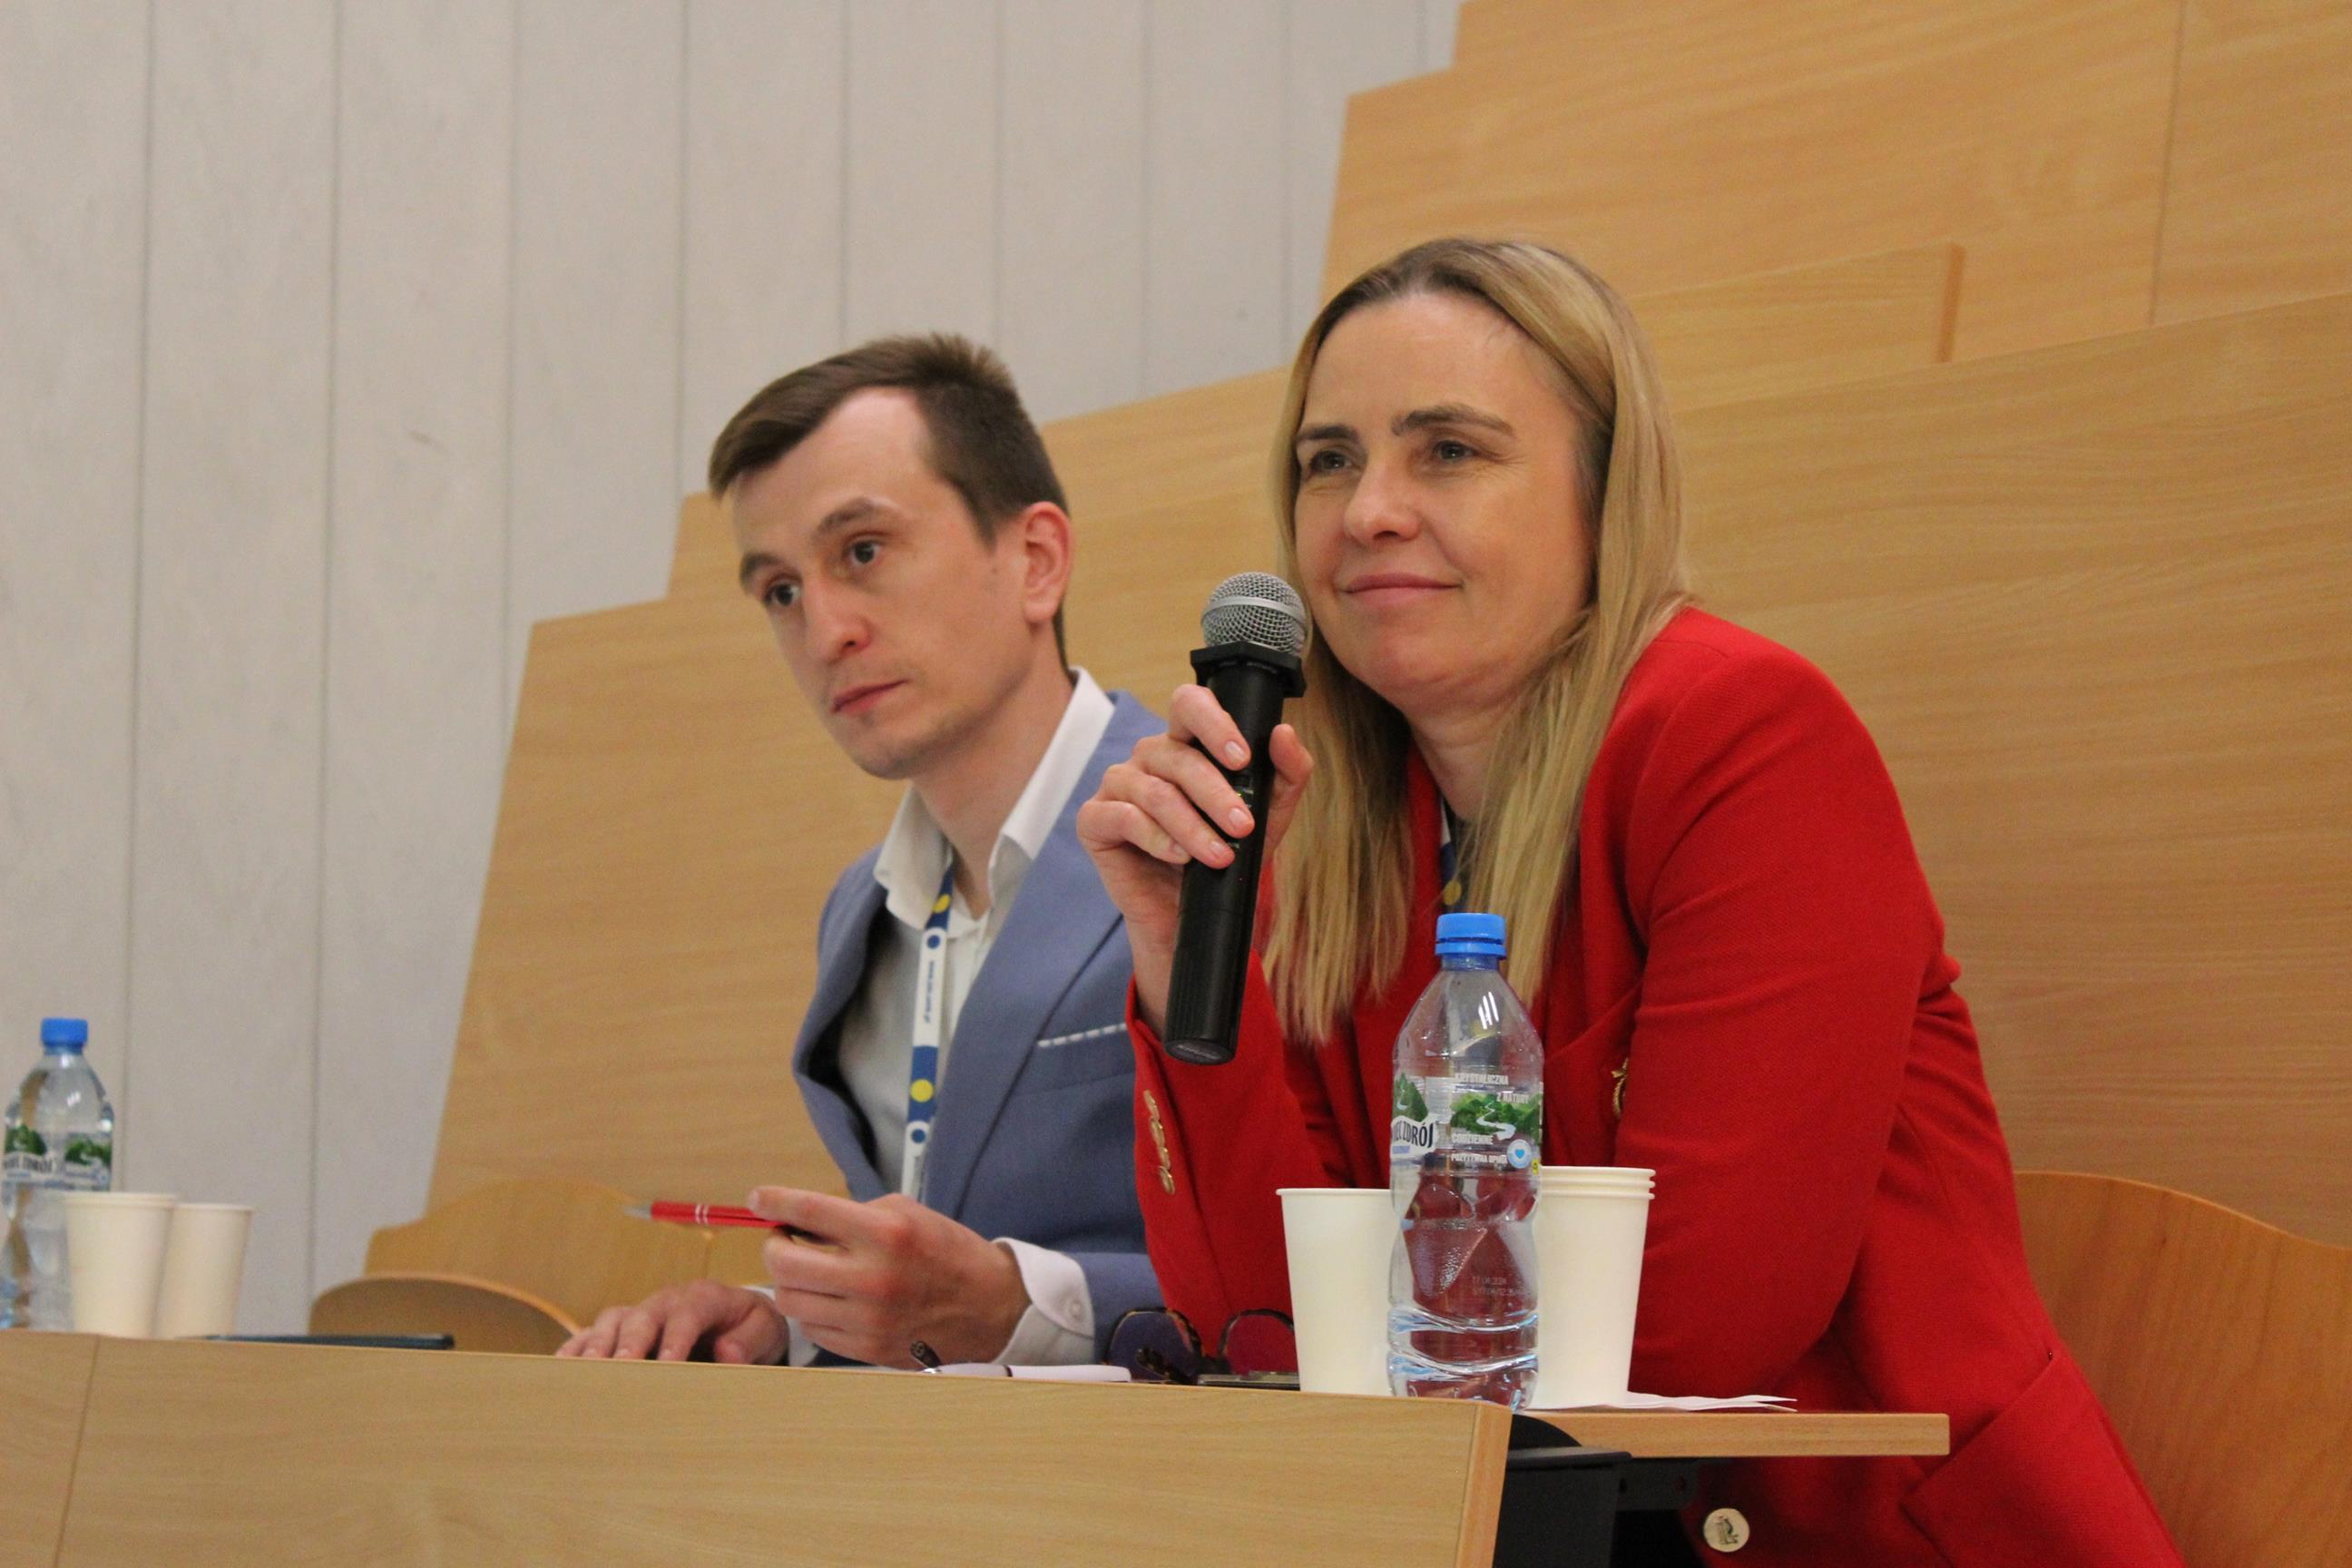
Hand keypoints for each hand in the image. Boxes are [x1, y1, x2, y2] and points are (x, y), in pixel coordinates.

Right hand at [556, 1279, 789, 1364]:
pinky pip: (592, 1333)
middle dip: (630, 1342)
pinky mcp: (622, 1330)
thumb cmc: (751, 1329)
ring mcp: (640, 1314)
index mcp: (704, 1297)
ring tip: (585, 1372)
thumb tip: (726, 1353)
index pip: (687, 1314)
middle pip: (643, 1316)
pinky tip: (563, 1368)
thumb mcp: (764, 1330)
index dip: (677, 1339)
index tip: (669, 1366)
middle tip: (619, 1369)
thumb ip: (750, 1339)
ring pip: (613, 1321)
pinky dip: (577, 1348)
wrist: (741, 1322)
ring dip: (598, 1345)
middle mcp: (666, 1301)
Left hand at [748, 1188, 1029, 1367]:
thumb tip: (799, 1221)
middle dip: (774, 1245)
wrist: (989, 1308)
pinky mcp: (865, 1349)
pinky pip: (812, 1328)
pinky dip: (812, 1310)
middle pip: (784, 1262)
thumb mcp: (907, 1214)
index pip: (809, 1212)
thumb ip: (854, 1215)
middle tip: (784, 1238)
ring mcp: (867, 1319)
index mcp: (886, 1233)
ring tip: (808, 1270)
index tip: (757, 1199)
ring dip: (790, 1280)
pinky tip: (830, 1297)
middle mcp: (872, 1277)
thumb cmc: (946, 1252)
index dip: (773, 1202)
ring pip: (790, 1300)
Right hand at [1076, 683, 1313, 1031]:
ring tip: (1220, 855)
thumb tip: (1283, 733)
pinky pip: (1123, 818)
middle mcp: (1148, 757)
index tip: (1242, 758)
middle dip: (1215, 793)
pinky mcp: (1094, 820)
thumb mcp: (1270, 815)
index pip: (1189, 704)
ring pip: (1154, 791)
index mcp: (1185, 742)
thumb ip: (1286, 773)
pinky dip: (1157, 839)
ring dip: (1192, 826)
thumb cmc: (1225, 852)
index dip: (1213, 722)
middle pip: (1176, 755)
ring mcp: (1118, 786)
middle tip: (1243, 826)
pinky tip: (1179, 857)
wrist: (1191, 912)